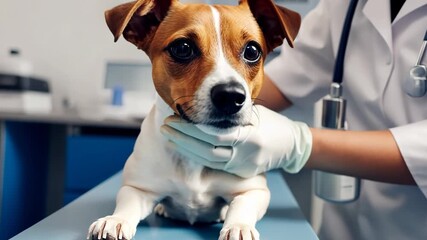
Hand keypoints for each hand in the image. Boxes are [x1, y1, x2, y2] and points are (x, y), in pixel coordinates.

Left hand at [160, 105, 311, 177]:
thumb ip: (230, 114)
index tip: (175, 117)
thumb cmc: (271, 123)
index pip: (215, 135)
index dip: (192, 128)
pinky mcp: (240, 173)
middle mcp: (246, 155)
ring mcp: (242, 166)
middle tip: (166, 126)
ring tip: (170, 135)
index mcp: (250, 137)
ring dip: (186, 148)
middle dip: (183, 138)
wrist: (291, 145)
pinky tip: (184, 146)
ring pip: (208, 160)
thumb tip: (202, 107)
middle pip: (207, 150)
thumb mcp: (253, 113)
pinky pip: (215, 165)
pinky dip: (197, 155)